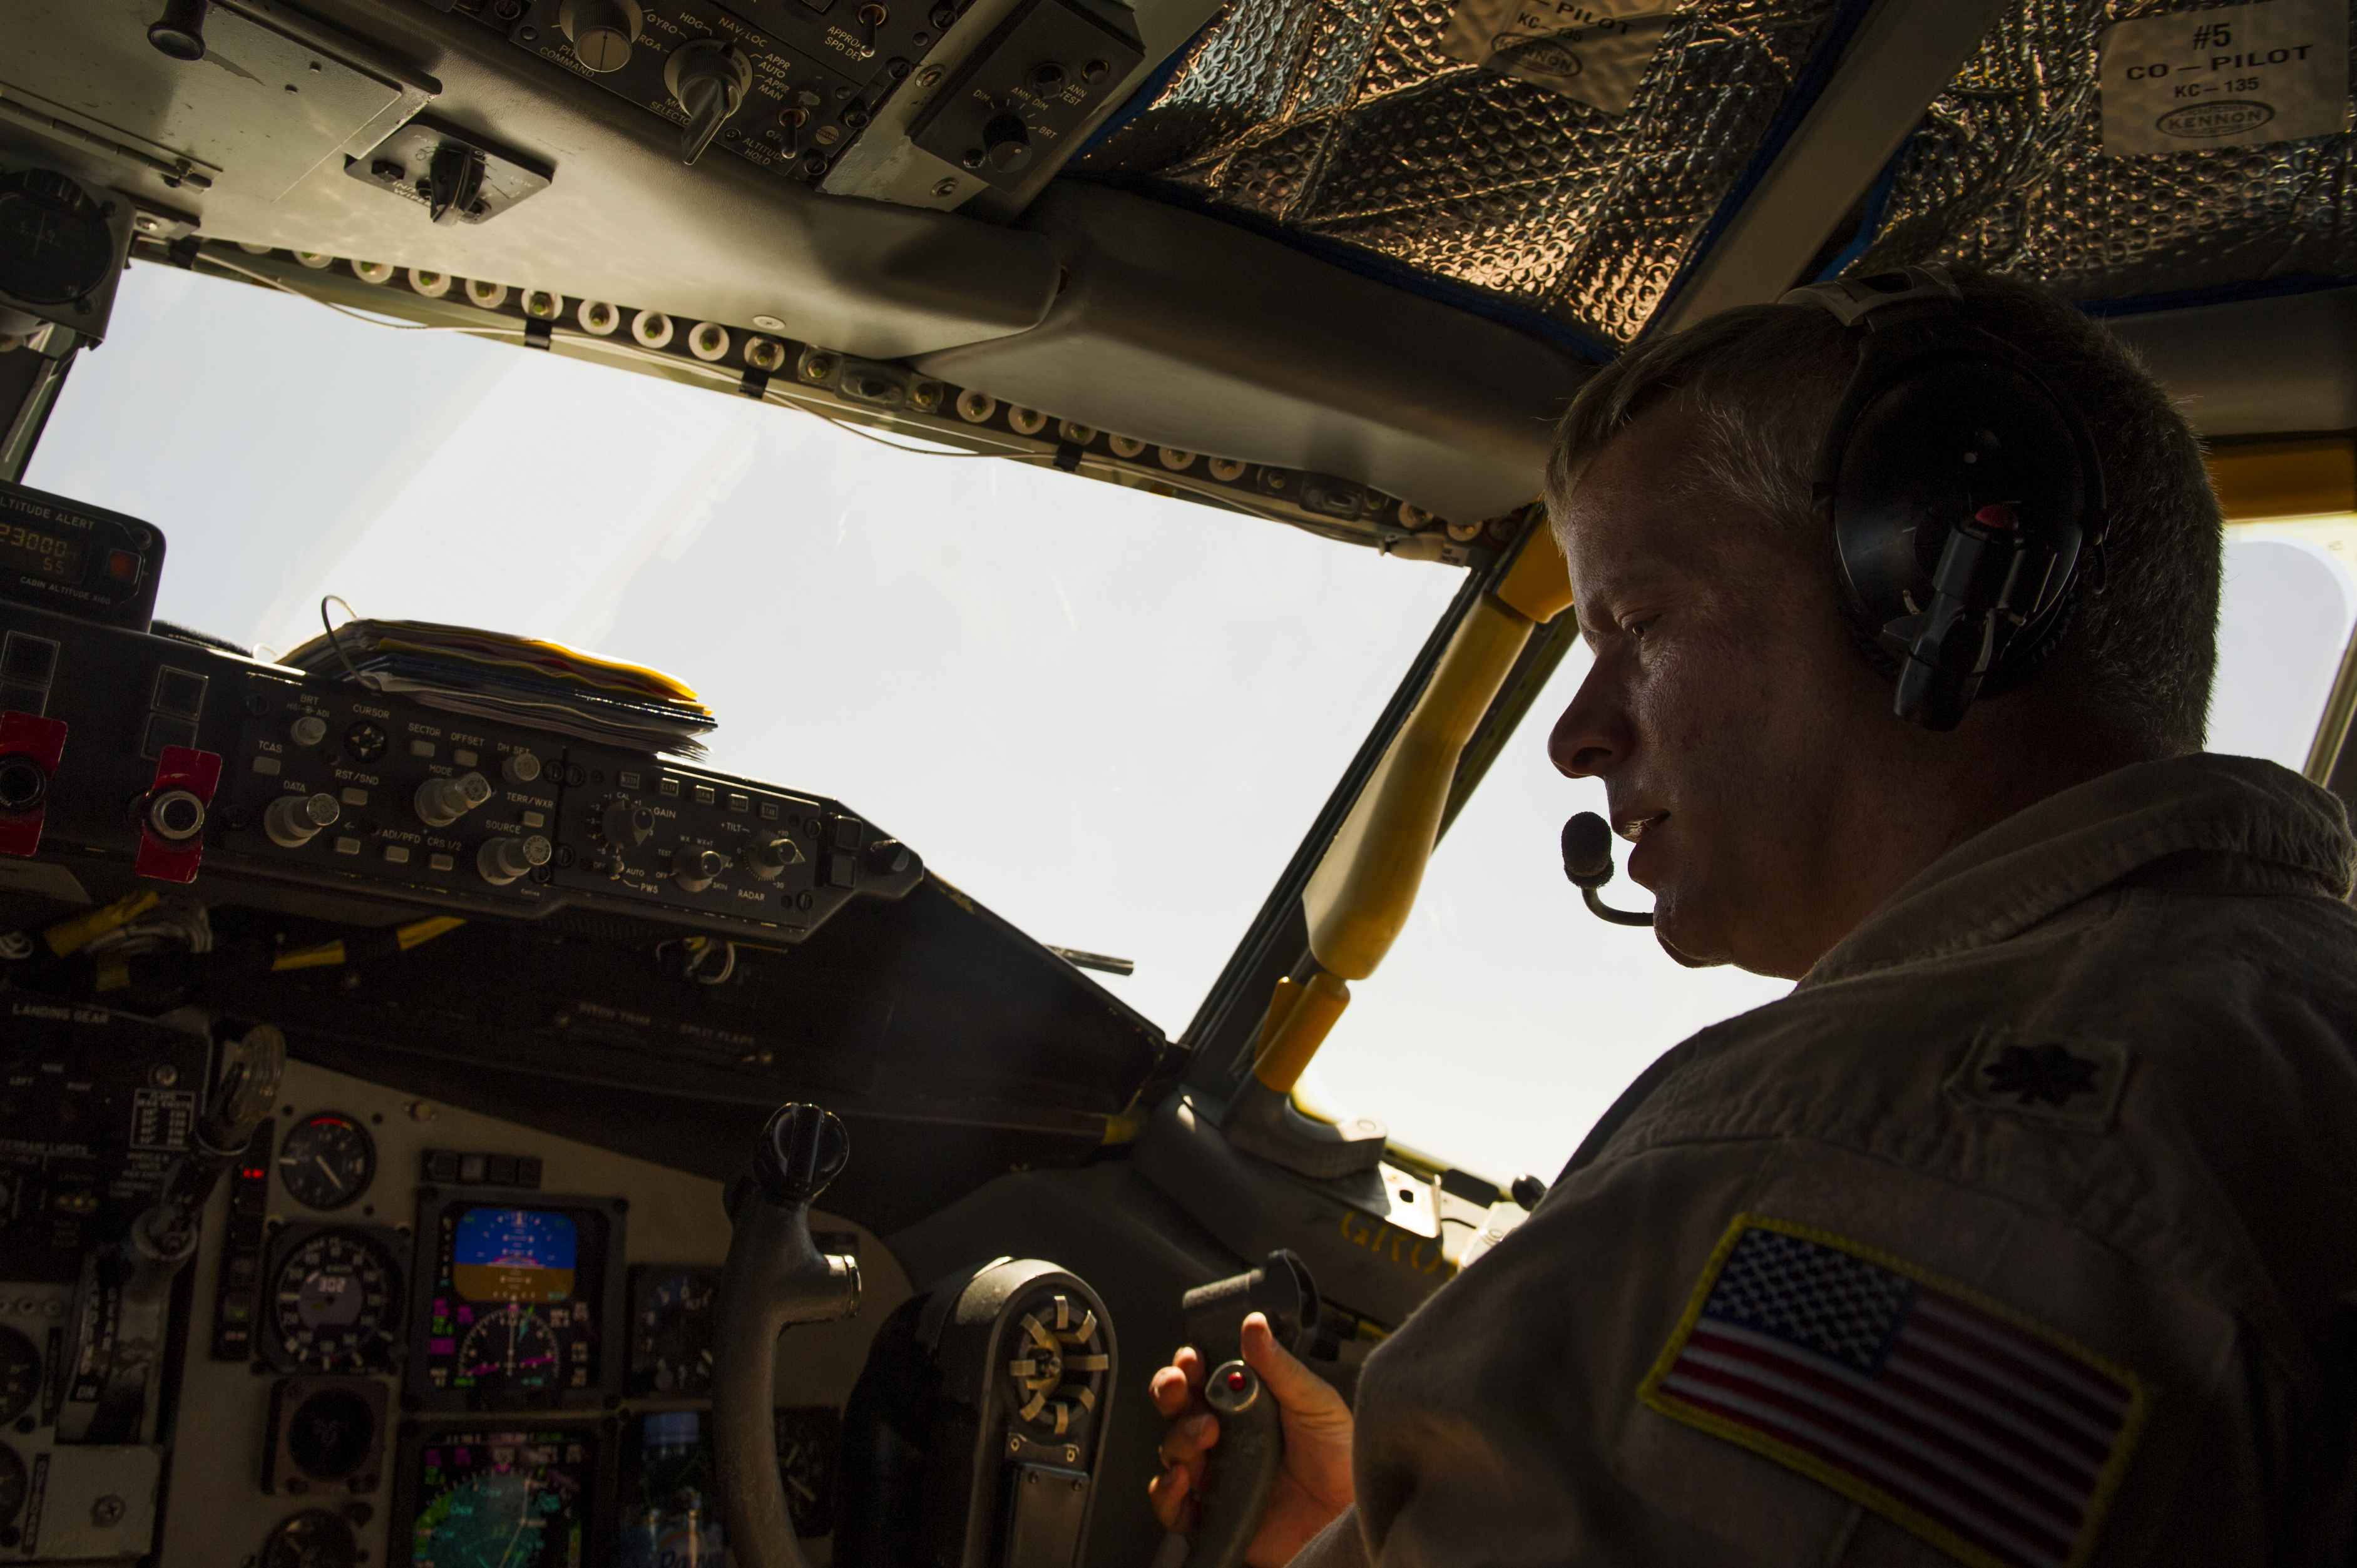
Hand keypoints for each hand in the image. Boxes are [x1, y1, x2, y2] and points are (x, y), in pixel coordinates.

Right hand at [1147, 1312, 1354, 1567]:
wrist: (1349, 1514)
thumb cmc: (1339, 1457)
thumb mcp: (1315, 1402)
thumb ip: (1280, 1367)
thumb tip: (1255, 1325)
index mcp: (1244, 1405)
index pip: (1202, 1379)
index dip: (1189, 1366)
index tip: (1190, 1358)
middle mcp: (1225, 1438)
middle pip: (1177, 1410)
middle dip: (1169, 1392)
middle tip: (1178, 1385)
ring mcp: (1216, 1476)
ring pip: (1173, 1451)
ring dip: (1179, 1438)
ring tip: (1206, 1435)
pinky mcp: (1213, 1516)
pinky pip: (1174, 1507)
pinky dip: (1167, 1493)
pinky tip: (1181, 1480)